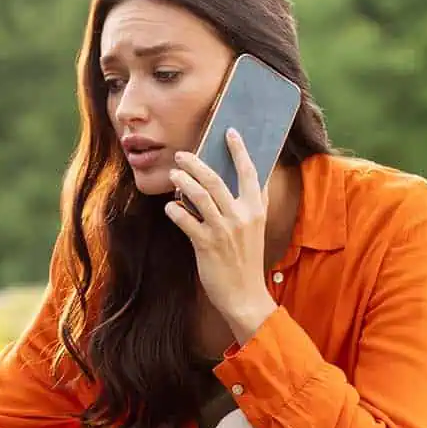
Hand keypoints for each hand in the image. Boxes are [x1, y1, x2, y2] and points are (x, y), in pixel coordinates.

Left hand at [166, 130, 277, 344]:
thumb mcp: (254, 229)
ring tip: (173, 174)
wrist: (245, 295)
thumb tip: (236, 182)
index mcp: (256, 209)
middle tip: (181, 154)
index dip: (240, 150)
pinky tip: (169, 207)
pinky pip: (186, 220)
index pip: (250, 172)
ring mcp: (224, 230)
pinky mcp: (207, 245)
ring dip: (183, 181)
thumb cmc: (245, 260)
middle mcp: (242, 216)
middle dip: (196, 163)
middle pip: (216, 179)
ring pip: (199, 196)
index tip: (230, 132)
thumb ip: (248, 205)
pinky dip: (175, 211)